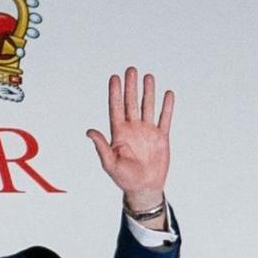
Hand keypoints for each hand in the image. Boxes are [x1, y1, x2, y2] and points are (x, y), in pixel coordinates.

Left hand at [86, 66, 174, 210]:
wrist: (144, 187)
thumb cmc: (124, 177)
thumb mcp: (110, 163)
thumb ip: (101, 146)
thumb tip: (89, 131)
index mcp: (119, 133)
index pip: (116, 108)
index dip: (115, 93)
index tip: (114, 78)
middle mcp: (133, 129)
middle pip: (131, 103)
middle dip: (131, 87)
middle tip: (131, 70)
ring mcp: (147, 131)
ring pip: (148, 106)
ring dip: (148, 92)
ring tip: (148, 76)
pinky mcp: (161, 137)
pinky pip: (164, 118)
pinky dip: (166, 107)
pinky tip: (167, 94)